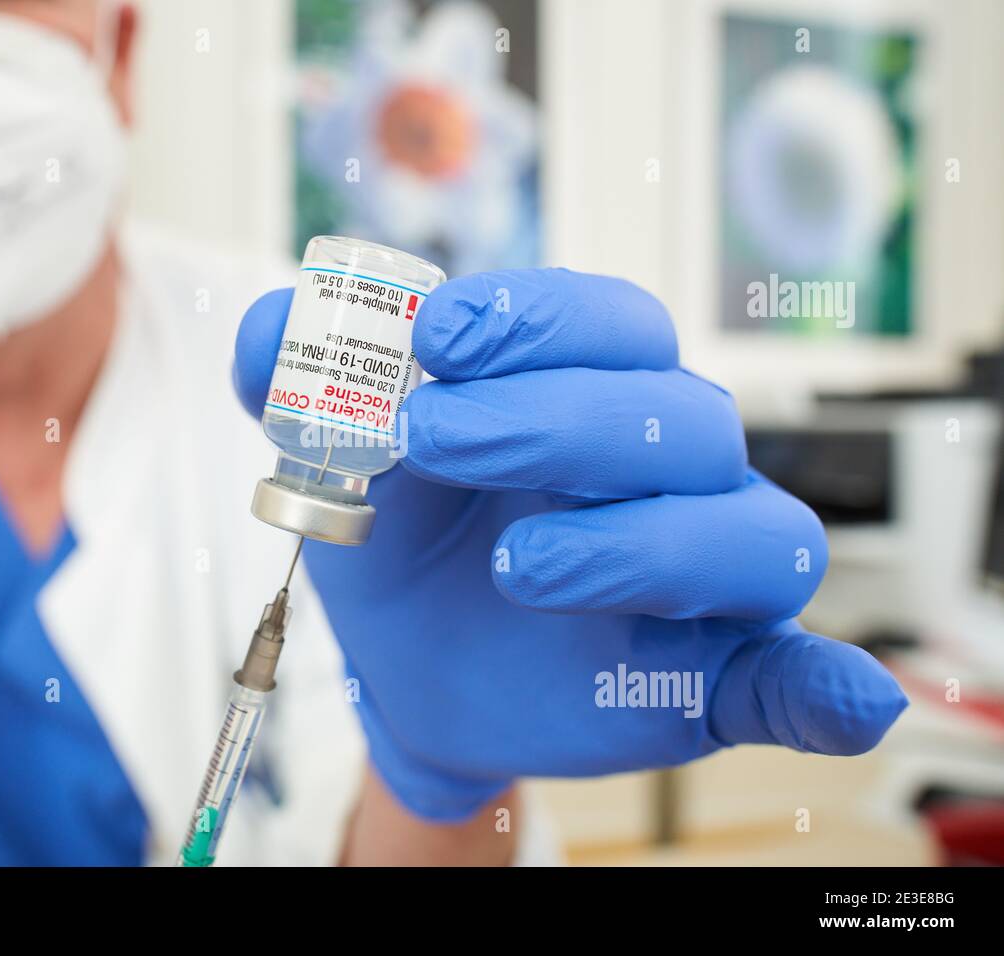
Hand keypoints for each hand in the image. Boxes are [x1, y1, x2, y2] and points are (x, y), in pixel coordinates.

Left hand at [234, 268, 906, 821]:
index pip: (612, 324)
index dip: (538, 318)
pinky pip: (795, 674)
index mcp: (591, 391)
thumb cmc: (399, 543)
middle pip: (676, 414)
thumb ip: (292, 384)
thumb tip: (269, 330)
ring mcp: (704, 571)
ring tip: (519, 568)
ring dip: (640, 544)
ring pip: (745, 532)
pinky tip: (843, 705)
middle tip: (432, 442)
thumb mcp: (335, 464)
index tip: (440, 338)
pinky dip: (824, 686)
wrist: (409, 667)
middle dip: (553, 418)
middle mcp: (669, 467)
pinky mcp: (715, 673)